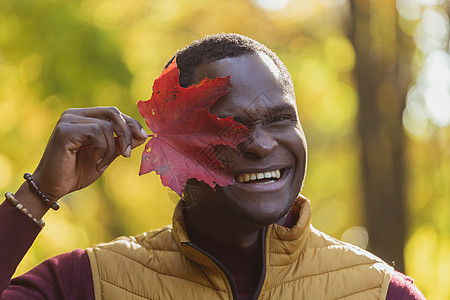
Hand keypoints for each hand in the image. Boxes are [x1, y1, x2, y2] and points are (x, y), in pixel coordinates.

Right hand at [31, 107, 147, 200]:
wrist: (54, 187)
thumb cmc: (77, 172)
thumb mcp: (106, 156)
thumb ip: (121, 144)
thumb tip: (144, 135)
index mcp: (84, 117)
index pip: (113, 113)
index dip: (131, 124)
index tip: (144, 137)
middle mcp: (74, 114)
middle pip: (112, 113)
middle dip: (126, 133)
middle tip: (127, 153)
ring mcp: (68, 120)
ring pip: (106, 126)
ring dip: (111, 149)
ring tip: (102, 163)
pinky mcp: (64, 130)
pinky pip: (96, 133)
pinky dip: (102, 150)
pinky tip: (96, 162)